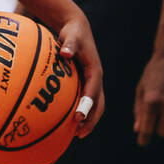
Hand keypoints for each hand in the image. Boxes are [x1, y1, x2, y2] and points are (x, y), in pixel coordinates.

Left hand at [57, 12, 104, 137]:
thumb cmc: (73, 32)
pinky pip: (87, 101)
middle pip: (99, 103)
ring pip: (95, 105)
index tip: (78, 117)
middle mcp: (96, 78)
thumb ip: (69, 44)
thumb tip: (65, 53)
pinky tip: (68, 122)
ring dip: (89, 120)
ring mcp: (92, 82)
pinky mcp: (86, 83)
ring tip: (77, 134)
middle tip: (79, 133)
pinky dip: (82, 112)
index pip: (93, 91)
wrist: (77, 29)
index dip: (87, 105)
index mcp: (95, 70)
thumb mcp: (71, 36)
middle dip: (91, 119)